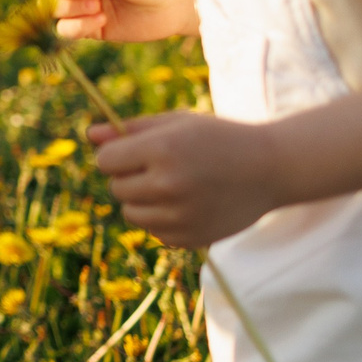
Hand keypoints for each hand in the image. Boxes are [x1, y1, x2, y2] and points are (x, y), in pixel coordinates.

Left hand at [90, 112, 283, 245]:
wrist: (271, 169)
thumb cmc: (219, 139)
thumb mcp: (177, 123)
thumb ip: (130, 129)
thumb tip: (89, 134)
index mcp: (163, 149)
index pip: (106, 160)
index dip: (116, 155)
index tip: (134, 152)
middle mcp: (169, 184)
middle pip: (116, 188)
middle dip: (130, 177)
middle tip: (161, 168)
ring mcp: (179, 215)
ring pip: (130, 213)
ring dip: (142, 201)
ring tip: (173, 186)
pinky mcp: (190, 238)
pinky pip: (154, 231)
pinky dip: (163, 221)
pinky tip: (189, 205)